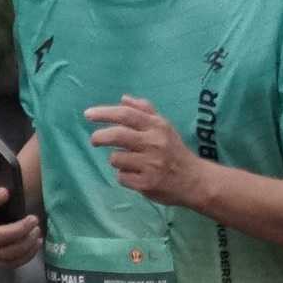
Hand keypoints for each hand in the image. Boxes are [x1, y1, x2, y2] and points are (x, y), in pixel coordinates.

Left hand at [85, 95, 204, 208]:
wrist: (194, 180)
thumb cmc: (174, 151)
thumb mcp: (164, 127)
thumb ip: (144, 111)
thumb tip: (123, 98)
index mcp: (157, 126)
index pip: (126, 115)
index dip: (104, 113)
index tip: (88, 114)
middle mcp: (154, 143)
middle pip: (118, 135)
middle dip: (100, 136)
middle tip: (94, 140)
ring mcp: (150, 164)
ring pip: (116, 158)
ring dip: (116, 159)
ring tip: (128, 162)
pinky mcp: (147, 183)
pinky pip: (122, 177)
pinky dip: (124, 176)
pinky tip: (135, 176)